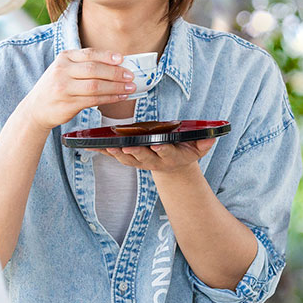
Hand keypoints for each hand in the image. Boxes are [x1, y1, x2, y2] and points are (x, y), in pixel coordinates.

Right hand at [18, 48, 135, 131]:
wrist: (36, 108)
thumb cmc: (56, 86)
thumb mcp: (64, 69)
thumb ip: (84, 64)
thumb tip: (117, 64)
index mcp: (64, 58)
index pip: (89, 54)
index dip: (107, 56)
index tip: (122, 59)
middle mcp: (62, 71)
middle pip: (94, 69)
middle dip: (115, 73)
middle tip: (130, 76)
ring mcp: (64, 88)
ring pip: (95, 86)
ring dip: (116, 87)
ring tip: (129, 88)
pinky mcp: (68, 104)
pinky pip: (94, 100)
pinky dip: (110, 98)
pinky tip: (119, 97)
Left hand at [100, 138, 216, 175]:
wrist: (174, 166)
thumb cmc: (185, 150)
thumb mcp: (197, 148)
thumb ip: (203, 143)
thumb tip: (212, 136)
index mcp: (171, 156)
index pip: (167, 153)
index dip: (162, 150)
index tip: (157, 145)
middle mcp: (154, 161)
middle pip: (143, 157)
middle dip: (134, 152)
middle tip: (125, 146)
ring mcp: (140, 161)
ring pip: (126, 158)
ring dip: (116, 153)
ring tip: (106, 146)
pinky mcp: (128, 159)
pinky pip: (114, 155)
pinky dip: (102, 151)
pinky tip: (90, 146)